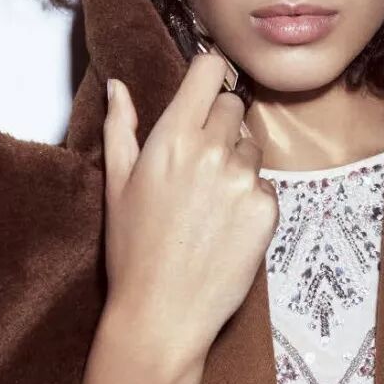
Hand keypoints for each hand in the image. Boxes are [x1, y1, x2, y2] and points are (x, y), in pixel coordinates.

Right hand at [102, 48, 278, 371]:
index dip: (209, 75)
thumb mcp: (116, 184)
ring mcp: (244, 179)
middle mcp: (213, 150)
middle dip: (220, 126)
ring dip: (237, 165)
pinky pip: (265, 186)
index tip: (205, 90)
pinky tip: (224, 229)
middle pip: (233, 106)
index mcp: (172, 136)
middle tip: (198, 166)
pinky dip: (251, 200)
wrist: (161, 313)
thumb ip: (120, 128)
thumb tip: (118, 88)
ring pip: (252, 148)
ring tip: (208, 206)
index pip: (210, 70)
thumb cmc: (133, 252)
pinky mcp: (267, 209)